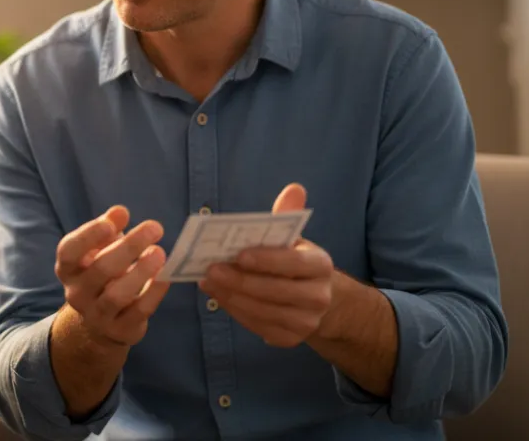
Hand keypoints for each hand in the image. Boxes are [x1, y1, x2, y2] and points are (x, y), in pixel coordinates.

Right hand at [54, 206, 170, 347]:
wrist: (99, 324)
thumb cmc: (101, 273)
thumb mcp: (99, 249)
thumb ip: (108, 229)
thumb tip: (119, 212)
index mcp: (68, 269)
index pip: (69, 251)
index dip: (88, 236)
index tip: (110, 223)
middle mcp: (77, 294)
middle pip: (101, 269)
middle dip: (129, 246)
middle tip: (155, 227)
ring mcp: (98, 316)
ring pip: (117, 295)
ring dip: (141, 271)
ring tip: (160, 252)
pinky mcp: (121, 330)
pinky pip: (139, 311)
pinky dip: (154, 292)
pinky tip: (165, 275)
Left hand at [200, 183, 334, 347]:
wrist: (317, 299)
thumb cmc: (295, 261)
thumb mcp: (294, 238)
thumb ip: (287, 215)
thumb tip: (294, 188)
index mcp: (321, 266)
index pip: (294, 264)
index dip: (266, 260)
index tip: (239, 254)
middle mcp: (318, 297)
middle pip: (275, 291)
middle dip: (240, 281)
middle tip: (210, 269)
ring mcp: (306, 322)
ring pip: (263, 311)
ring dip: (231, 297)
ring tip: (207, 281)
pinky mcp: (290, 339)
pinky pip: (258, 326)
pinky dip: (236, 311)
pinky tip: (218, 296)